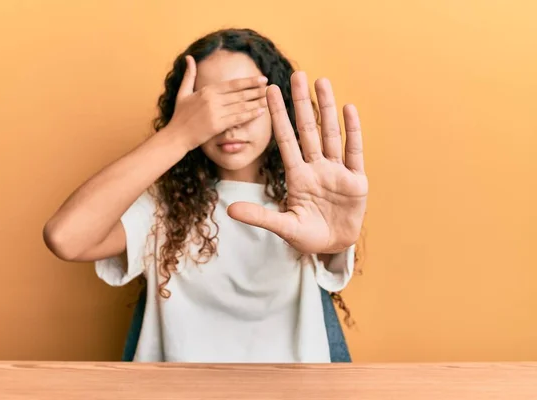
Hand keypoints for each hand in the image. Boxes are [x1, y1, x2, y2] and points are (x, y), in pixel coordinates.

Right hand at [167, 55, 268, 150]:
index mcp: (207, 90)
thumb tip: (189, 57)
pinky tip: (261, 111)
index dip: (249, 81)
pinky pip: (238, 118)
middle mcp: (212, 99)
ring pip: (241, 105)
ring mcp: (215, 112)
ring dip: (257, 102)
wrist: (176, 136)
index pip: (233, 84)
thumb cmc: (180, 116)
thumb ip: (189, 75)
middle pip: (240, 93)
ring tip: (269, 99)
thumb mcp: (183, 92)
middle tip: (271, 87)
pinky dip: (250, 114)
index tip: (262, 78)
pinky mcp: (217, 125)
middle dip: (257, 90)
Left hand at [228, 71, 367, 253]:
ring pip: (331, 133)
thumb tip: (229, 211)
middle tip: (297, 74)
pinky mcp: (356, 180)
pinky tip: (349, 108)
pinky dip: (353, 130)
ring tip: (322, 81)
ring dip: (327, 108)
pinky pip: (354, 150)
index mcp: (297, 177)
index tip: (269, 92)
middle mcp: (316, 168)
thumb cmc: (307, 236)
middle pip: (307, 130)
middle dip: (301, 103)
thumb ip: (259, 216)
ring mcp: (336, 171)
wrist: (334, 246)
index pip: (285, 140)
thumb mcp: (283, 227)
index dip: (278, 116)